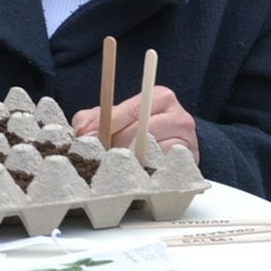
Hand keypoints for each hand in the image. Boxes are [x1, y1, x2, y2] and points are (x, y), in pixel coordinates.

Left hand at [71, 84, 199, 161]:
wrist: (172, 145)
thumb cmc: (138, 127)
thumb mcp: (115, 116)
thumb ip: (94, 118)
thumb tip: (81, 132)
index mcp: (159, 97)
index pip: (130, 110)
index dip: (107, 125)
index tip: (87, 137)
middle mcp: (178, 116)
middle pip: (140, 133)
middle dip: (115, 146)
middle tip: (99, 155)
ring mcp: (187, 142)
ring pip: (149, 153)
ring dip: (129, 162)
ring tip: (116, 165)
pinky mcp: (189, 165)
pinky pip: (160, 170)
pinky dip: (143, 173)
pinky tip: (134, 174)